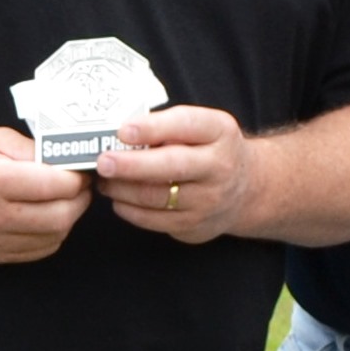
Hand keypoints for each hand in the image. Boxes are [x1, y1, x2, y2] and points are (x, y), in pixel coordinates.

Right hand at [0, 124, 89, 261]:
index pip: (55, 185)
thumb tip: (70, 163)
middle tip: (78, 185)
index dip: (76, 177)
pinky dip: (53, 233)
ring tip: (63, 198)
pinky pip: (42, 249)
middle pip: (61, 216)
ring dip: (68, 216)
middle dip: (79, 199)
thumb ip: (35, 150)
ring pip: (55, 235)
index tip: (78, 169)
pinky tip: (46, 215)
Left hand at [96, 107, 254, 242]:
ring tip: (103, 179)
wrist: (246, 189)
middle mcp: (219, 166)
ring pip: (157, 196)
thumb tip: (119, 134)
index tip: (123, 130)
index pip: (186, 125)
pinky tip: (117, 198)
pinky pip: (153, 220)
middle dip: (132, 164)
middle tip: (103, 162)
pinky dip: (128, 209)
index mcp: (219, 131)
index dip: (152, 128)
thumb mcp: (201, 128)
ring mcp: (209, 199)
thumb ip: (167, 127)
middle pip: (171, 165)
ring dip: (122, 188)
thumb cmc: (209, 151)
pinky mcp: (195, 225)